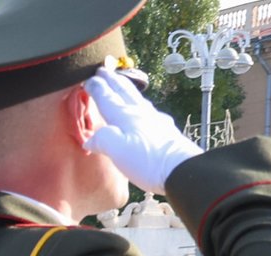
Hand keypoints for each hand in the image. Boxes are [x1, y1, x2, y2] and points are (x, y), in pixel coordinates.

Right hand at [83, 65, 201, 193]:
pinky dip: (139, 104)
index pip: (108, 98)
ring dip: (126, 89)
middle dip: (112, 80)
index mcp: (126, 117)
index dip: (97, 88)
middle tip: (103, 70)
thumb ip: (102, 139)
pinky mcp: (164, 130)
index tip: (88, 78)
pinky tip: (144, 110)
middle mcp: (141, 114)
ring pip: (137, 99)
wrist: (181, 170)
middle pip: (124, 92)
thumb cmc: (148, 161)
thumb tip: (91, 139)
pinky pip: (147, 110)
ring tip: (121, 84)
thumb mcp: (117, 150)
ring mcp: (155, 120)